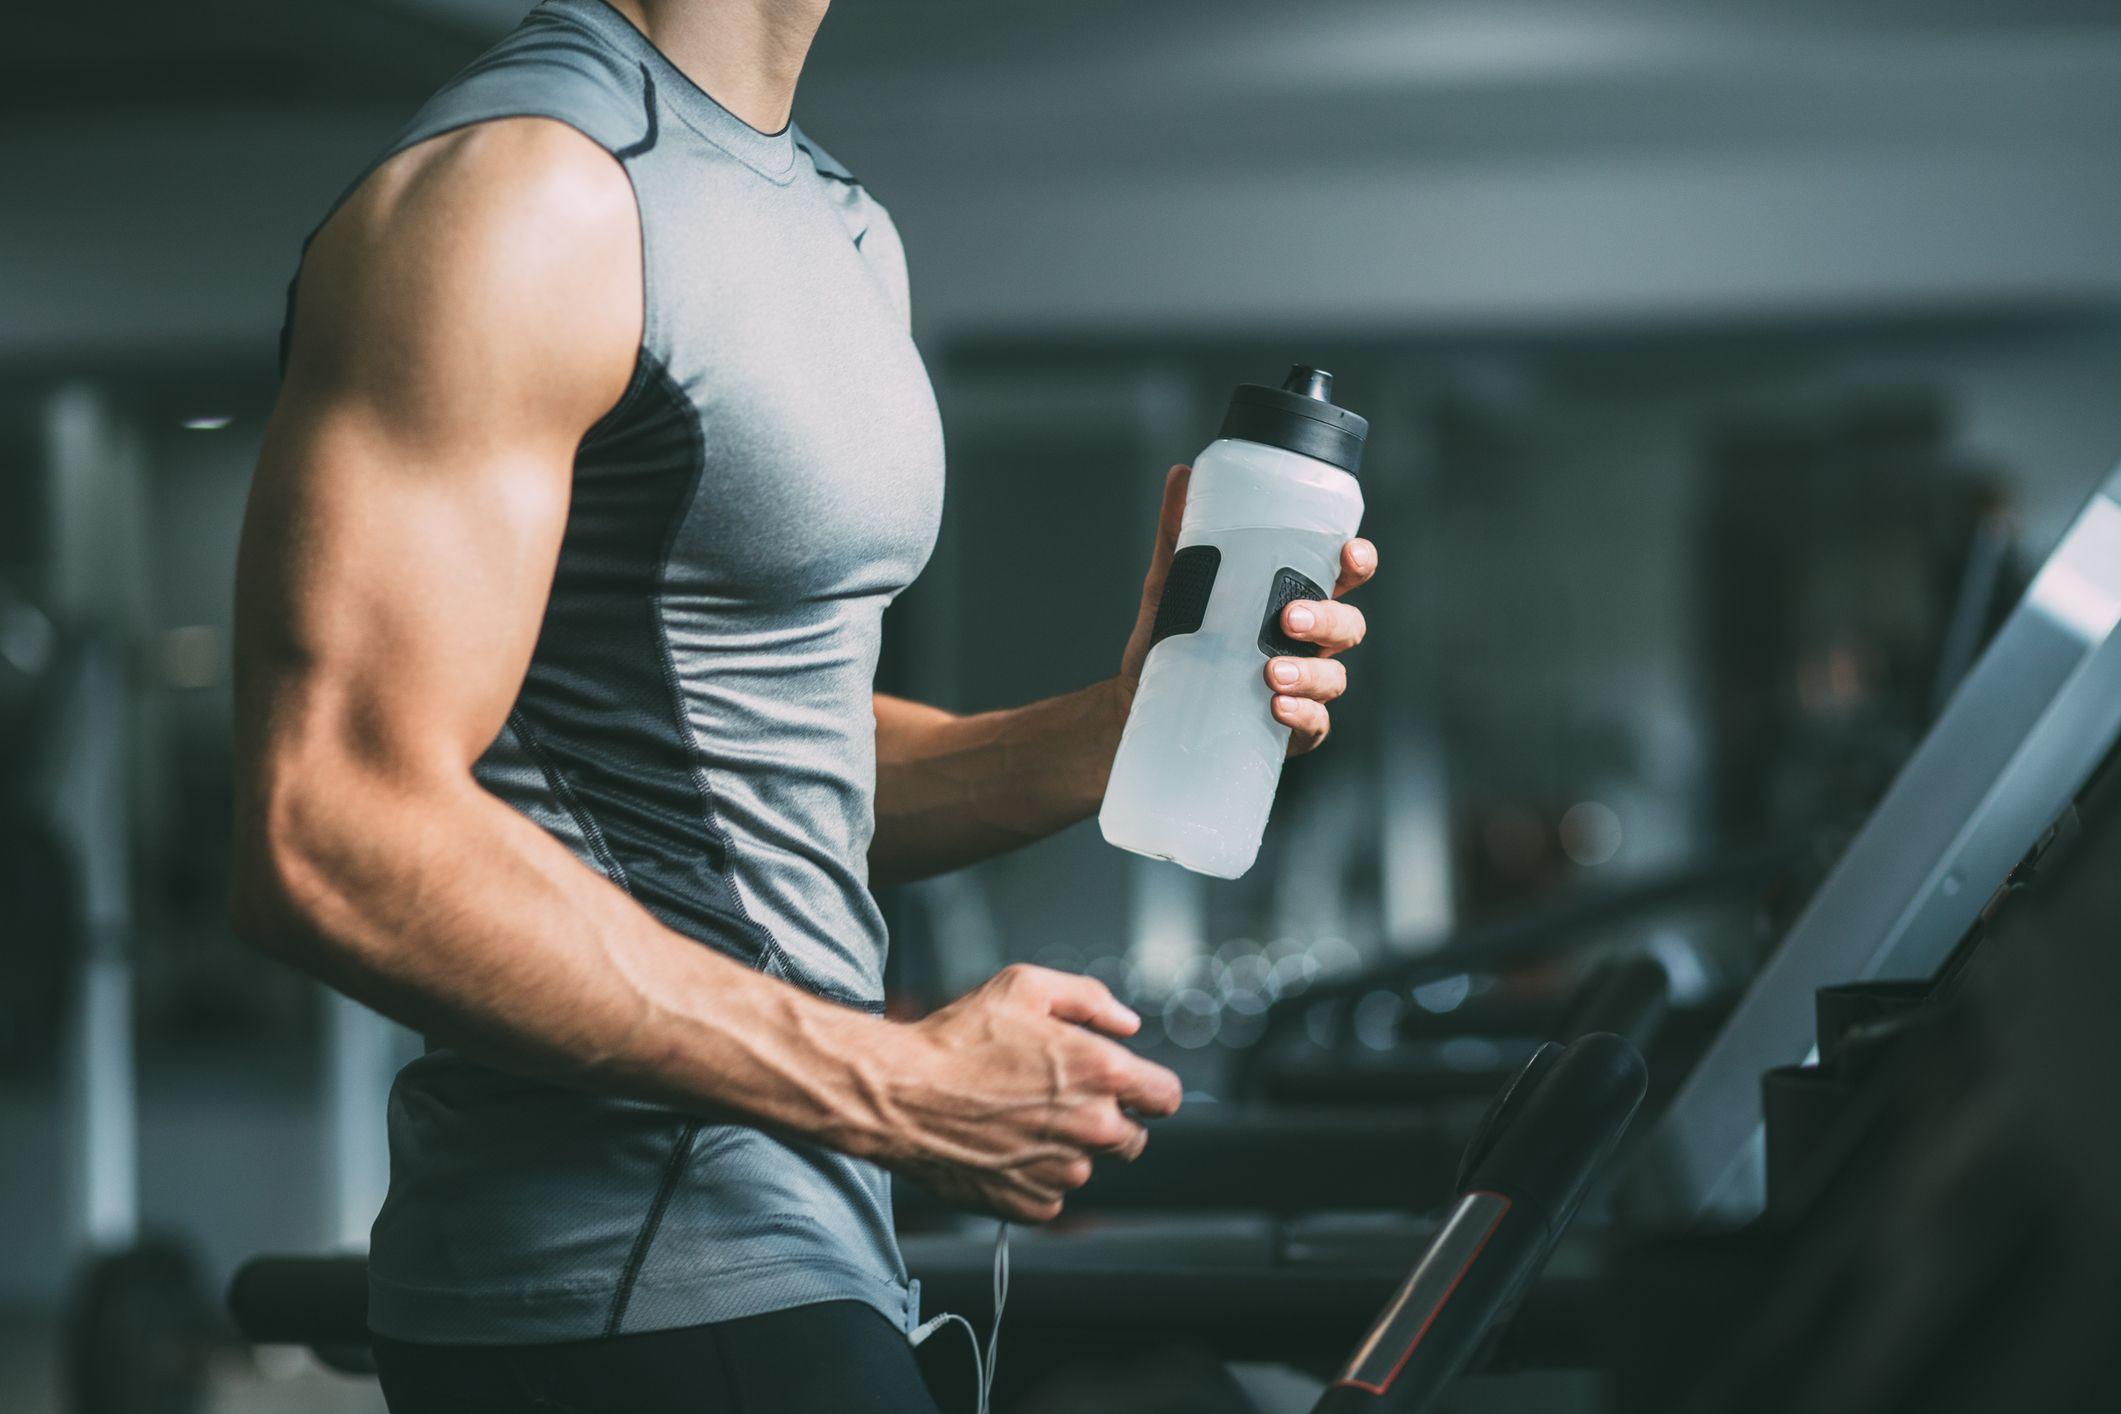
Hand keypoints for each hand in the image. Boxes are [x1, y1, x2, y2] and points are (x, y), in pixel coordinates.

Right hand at [875, 964, 1183, 1221]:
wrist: (900, 1094)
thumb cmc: (958, 1039)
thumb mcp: (1025, 987)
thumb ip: (1089, 1000)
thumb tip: (1127, 1025)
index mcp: (1101, 1072)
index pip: (1166, 1098)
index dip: (1148, 1090)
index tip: (1128, 1089)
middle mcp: (1091, 1126)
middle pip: (1132, 1138)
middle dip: (1105, 1119)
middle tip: (1056, 1099)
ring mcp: (1062, 1171)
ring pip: (1086, 1165)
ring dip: (1065, 1148)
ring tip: (1016, 1119)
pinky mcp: (1032, 1204)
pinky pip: (1052, 1195)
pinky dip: (1034, 1177)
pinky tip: (1003, 1146)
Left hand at [1118, 464, 1377, 756]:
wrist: (1140, 700)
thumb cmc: (1172, 635)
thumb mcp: (1171, 582)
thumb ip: (1179, 533)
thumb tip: (1181, 475)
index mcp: (1293, 596)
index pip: (1343, 575)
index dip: (1358, 561)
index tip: (1350, 552)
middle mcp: (1308, 641)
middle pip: (1348, 624)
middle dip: (1328, 618)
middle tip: (1288, 617)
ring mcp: (1303, 685)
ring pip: (1334, 677)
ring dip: (1311, 672)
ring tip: (1271, 671)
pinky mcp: (1290, 727)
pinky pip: (1314, 723)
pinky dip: (1301, 715)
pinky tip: (1276, 707)